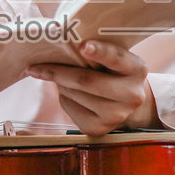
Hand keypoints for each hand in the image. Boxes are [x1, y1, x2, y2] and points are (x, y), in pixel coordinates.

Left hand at [27, 40, 156, 135]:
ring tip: (58, 76)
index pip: (116, 58)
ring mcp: (117, 116)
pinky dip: (63, 97)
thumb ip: (96, 50)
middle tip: (37, 66)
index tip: (82, 46)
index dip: (100, 52)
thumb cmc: (113, 71)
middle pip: (87, 80)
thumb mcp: (114, 58)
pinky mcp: (99, 129)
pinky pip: (69, 108)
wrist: (126, 103)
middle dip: (58, 71)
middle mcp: (132, 95)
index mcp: (137, 69)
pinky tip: (68, 92)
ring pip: (74, 94)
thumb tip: (59, 45)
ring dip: (60, 83)